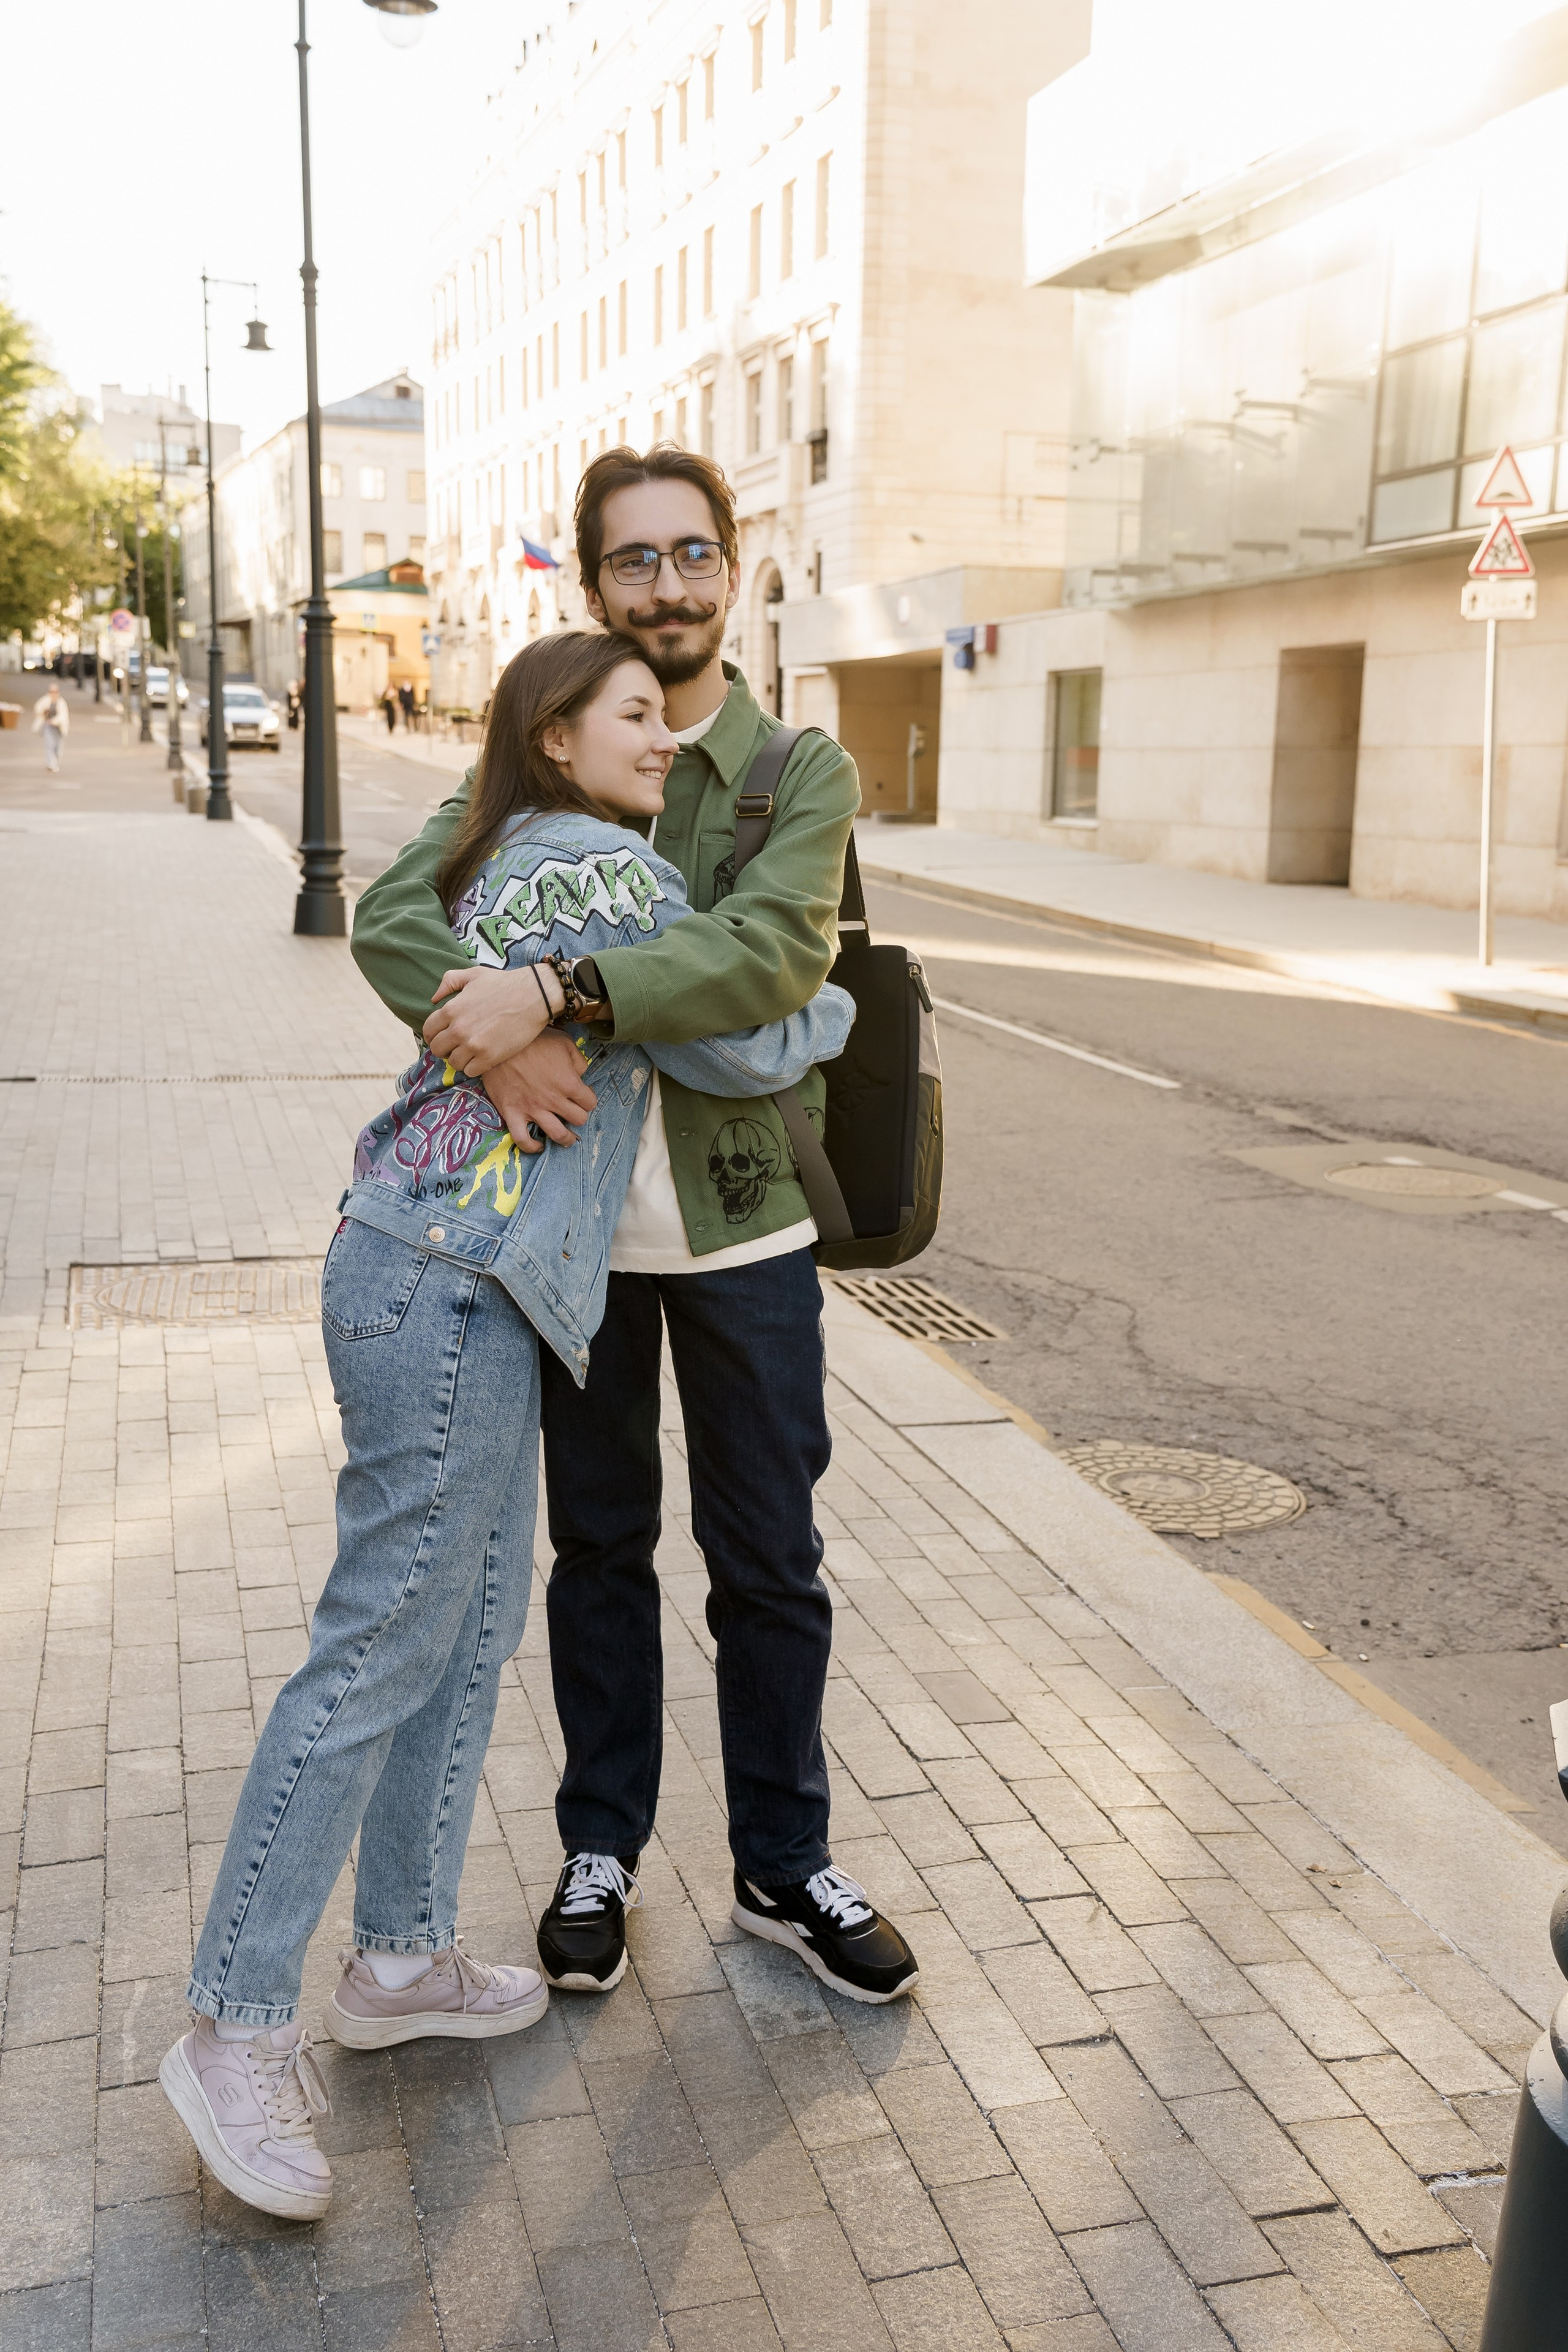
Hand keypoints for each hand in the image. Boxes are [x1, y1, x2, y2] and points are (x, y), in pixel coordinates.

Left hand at [423, 965, 559, 1074]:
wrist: (534, 995)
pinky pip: (470, 1071)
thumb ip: (449, 982)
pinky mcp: (489, 1057)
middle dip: (444, 1048)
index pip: (428, 1030)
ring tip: (470, 1053)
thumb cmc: (504, 983)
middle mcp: (458, 1029)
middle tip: (455, 1046)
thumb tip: (434, 999)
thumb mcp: (473, 974)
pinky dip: (473, 1067)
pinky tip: (481, 1059)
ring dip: (459, 1059)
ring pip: (453, 1063)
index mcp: (451, 1010)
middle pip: (437, 1049)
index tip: (441, 1036)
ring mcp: (473, 1045)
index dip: (432, 1035)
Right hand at [484, 1032, 598, 1150]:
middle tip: (574, 1113)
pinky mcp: (512, 1113)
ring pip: (557, 1134)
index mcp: (569, 1083)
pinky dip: (531, 1147)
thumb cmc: (533, 1039)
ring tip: (567, 1139)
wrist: (500, 1040)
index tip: (582, 1097)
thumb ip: (578, 1061)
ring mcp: (532, 1109)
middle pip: (578, 1119)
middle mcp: (553, 1100)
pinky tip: (537, 1146)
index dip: (588, 1100)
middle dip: (579, 1116)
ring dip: (566, 1139)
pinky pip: (522, 1139)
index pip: (590, 1102)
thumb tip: (581, 1074)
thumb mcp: (564, 1042)